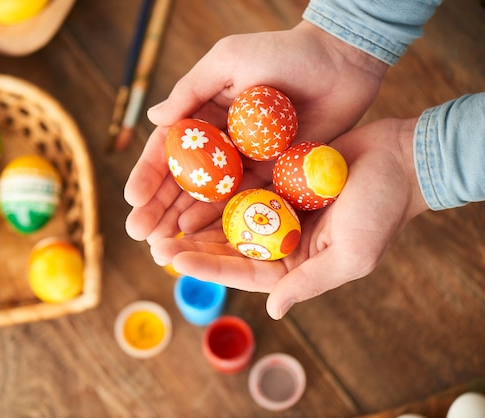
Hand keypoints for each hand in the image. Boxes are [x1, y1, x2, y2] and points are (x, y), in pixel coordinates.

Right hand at [125, 21, 387, 242]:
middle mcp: (220, 141)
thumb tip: (152, 118)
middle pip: (183, 180)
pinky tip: (197, 234)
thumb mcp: (229, 61)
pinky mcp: (272, 173)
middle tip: (138, 233)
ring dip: (181, 220)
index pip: (168, 148)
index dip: (149, 174)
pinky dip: (218, 218)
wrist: (340, 62)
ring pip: (207, 196)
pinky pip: (241, 200)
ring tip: (160, 243)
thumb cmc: (283, 52)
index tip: (133, 199)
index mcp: (204, 113)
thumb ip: (191, 91)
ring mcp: (245, 160)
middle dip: (158, 207)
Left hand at [149, 118, 429, 318]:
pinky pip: (241, 188)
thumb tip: (275, 310)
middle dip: (193, 246)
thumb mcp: (350, 256)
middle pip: (229, 247)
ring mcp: (279, 210)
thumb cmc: (382, 211)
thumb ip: (310, 283)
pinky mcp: (278, 182)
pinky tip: (191, 187)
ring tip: (163, 218)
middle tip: (154, 242)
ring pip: (229, 219)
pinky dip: (217, 190)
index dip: (208, 267)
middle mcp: (283, 240)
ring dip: (197, 220)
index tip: (174, 260)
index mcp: (297, 264)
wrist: (401, 160)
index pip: (244, 272)